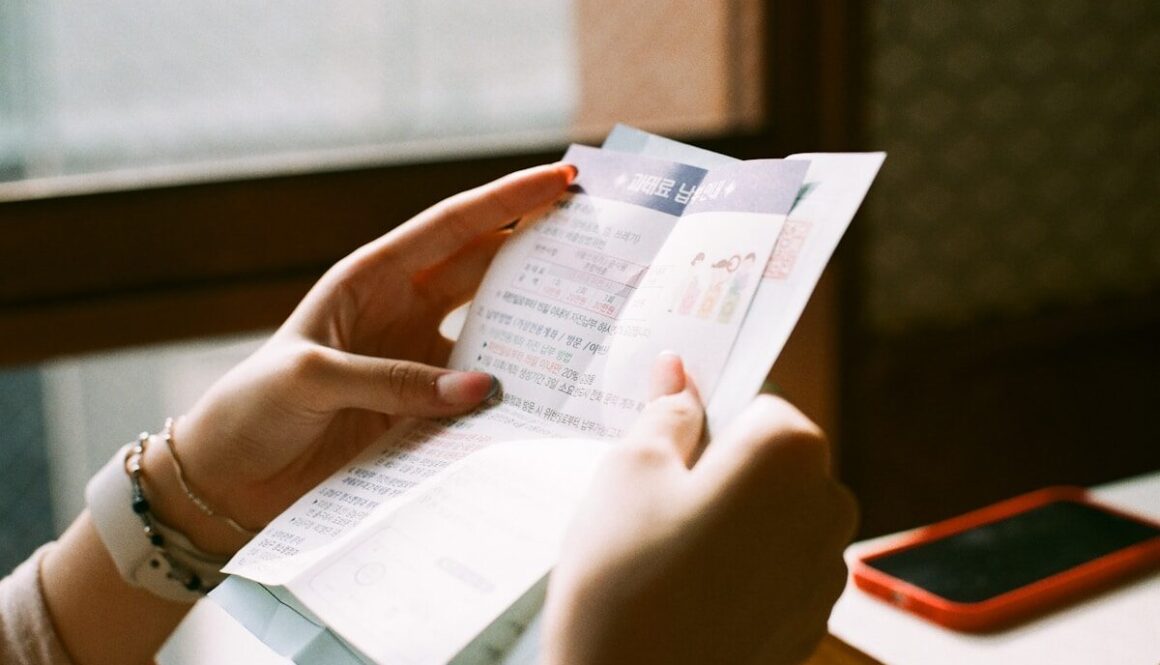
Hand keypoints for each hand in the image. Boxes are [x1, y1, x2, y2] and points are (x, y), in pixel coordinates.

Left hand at [145, 163, 575, 551]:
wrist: (229, 478)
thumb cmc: (254, 408)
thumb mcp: (315, 379)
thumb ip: (396, 380)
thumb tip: (484, 388)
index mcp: (371, 278)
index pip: (452, 226)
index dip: (508, 200)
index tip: (561, 178)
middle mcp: (401, 310)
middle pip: (483, 266)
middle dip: (537, 246)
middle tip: (599, 237)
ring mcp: (416, 357)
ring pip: (490, 325)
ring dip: (534, 318)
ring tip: (591, 312)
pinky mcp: (421, 405)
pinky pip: (476, 388)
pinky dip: (511, 386)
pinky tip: (546, 388)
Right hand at [541, 353, 857, 664]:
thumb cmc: (624, 584)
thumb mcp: (628, 473)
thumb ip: (665, 412)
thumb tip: (677, 371)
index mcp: (789, 452)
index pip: (757, 400)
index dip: (707, 416)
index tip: (667, 439)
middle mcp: (826, 506)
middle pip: (773, 458)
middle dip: (721, 468)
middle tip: (653, 501)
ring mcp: (824, 569)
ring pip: (775, 513)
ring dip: (730, 518)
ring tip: (664, 553)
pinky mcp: (809, 619)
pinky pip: (776, 566)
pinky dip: (740, 566)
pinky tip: (687, 590)